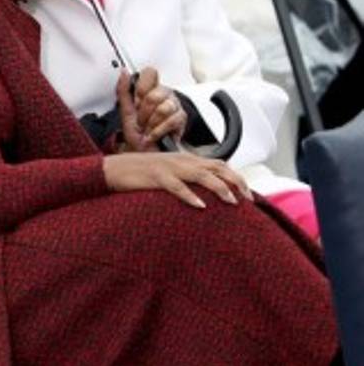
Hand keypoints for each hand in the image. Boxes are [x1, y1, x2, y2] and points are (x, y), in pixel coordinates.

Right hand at [102, 151, 252, 208]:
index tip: (249, 195)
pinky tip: (200, 205)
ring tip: (231, 201)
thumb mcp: (170, 173)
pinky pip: (176, 186)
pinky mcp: (156, 177)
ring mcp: (169, 167)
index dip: (237, 178)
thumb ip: (188, 178)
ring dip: (218, 187)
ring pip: (201, 174)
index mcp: (186, 159)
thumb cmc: (143, 174)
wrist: (115, 169)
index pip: (219, 164)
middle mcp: (182, 161)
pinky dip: (190, 195)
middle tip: (249, 200)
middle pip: (216, 167)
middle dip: (236, 182)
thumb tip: (207, 193)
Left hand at [116, 68, 185, 150]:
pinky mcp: (181, 118)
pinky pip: (171, 120)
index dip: (141, 89)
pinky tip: (154, 134)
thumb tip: (124, 73)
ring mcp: (174, 105)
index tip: (136, 103)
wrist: (146, 154)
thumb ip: (123, 91)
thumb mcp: (126, 112)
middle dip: (143, 114)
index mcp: (150, 89)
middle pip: (153, 95)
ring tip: (147, 129)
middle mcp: (164, 94)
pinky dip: (158, 131)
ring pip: (163, 109)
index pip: (150, 73)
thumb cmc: (137, 134)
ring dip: (151, 124)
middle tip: (141, 121)